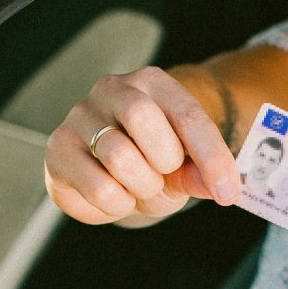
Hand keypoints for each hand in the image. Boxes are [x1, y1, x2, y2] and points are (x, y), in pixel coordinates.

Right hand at [44, 67, 242, 223]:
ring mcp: (80, 115)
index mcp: (152, 83)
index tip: (229, 193)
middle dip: (163, 163)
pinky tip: (114, 196)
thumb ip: (200, 174)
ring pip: (119, 157)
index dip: (211, 156)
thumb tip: (222, 188)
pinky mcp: (59, 147)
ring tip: (137, 187)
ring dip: (140, 188)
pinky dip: (116, 205)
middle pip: (143, 118)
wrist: (107, 170)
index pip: (187, 115)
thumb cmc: (151, 161)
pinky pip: (99, 188)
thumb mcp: (183, 167)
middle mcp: (112, 89)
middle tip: (162, 177)